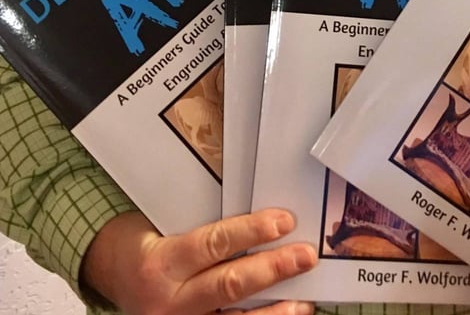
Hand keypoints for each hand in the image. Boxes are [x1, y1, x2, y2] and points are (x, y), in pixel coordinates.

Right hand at [80, 208, 317, 314]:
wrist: (109, 275)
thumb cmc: (142, 242)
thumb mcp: (164, 226)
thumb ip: (205, 228)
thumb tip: (260, 219)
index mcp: (163, 263)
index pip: (214, 245)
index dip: (251, 232)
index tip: (284, 221)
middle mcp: (169, 301)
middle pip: (229, 285)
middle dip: (272, 270)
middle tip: (305, 257)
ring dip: (272, 313)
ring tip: (302, 303)